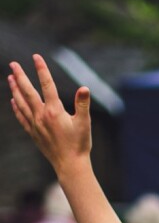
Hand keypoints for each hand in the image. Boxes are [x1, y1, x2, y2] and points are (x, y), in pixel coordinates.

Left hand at [8, 54, 91, 175]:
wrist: (70, 166)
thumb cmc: (80, 145)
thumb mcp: (84, 123)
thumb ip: (83, 104)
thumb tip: (84, 88)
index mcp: (54, 111)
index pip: (46, 85)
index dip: (41, 69)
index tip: (36, 57)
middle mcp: (41, 116)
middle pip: (27, 91)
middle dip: (20, 76)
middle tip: (13, 64)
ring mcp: (35, 125)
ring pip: (21, 103)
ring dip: (15, 89)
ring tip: (10, 78)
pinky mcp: (33, 133)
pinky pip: (21, 117)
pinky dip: (16, 107)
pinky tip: (13, 100)